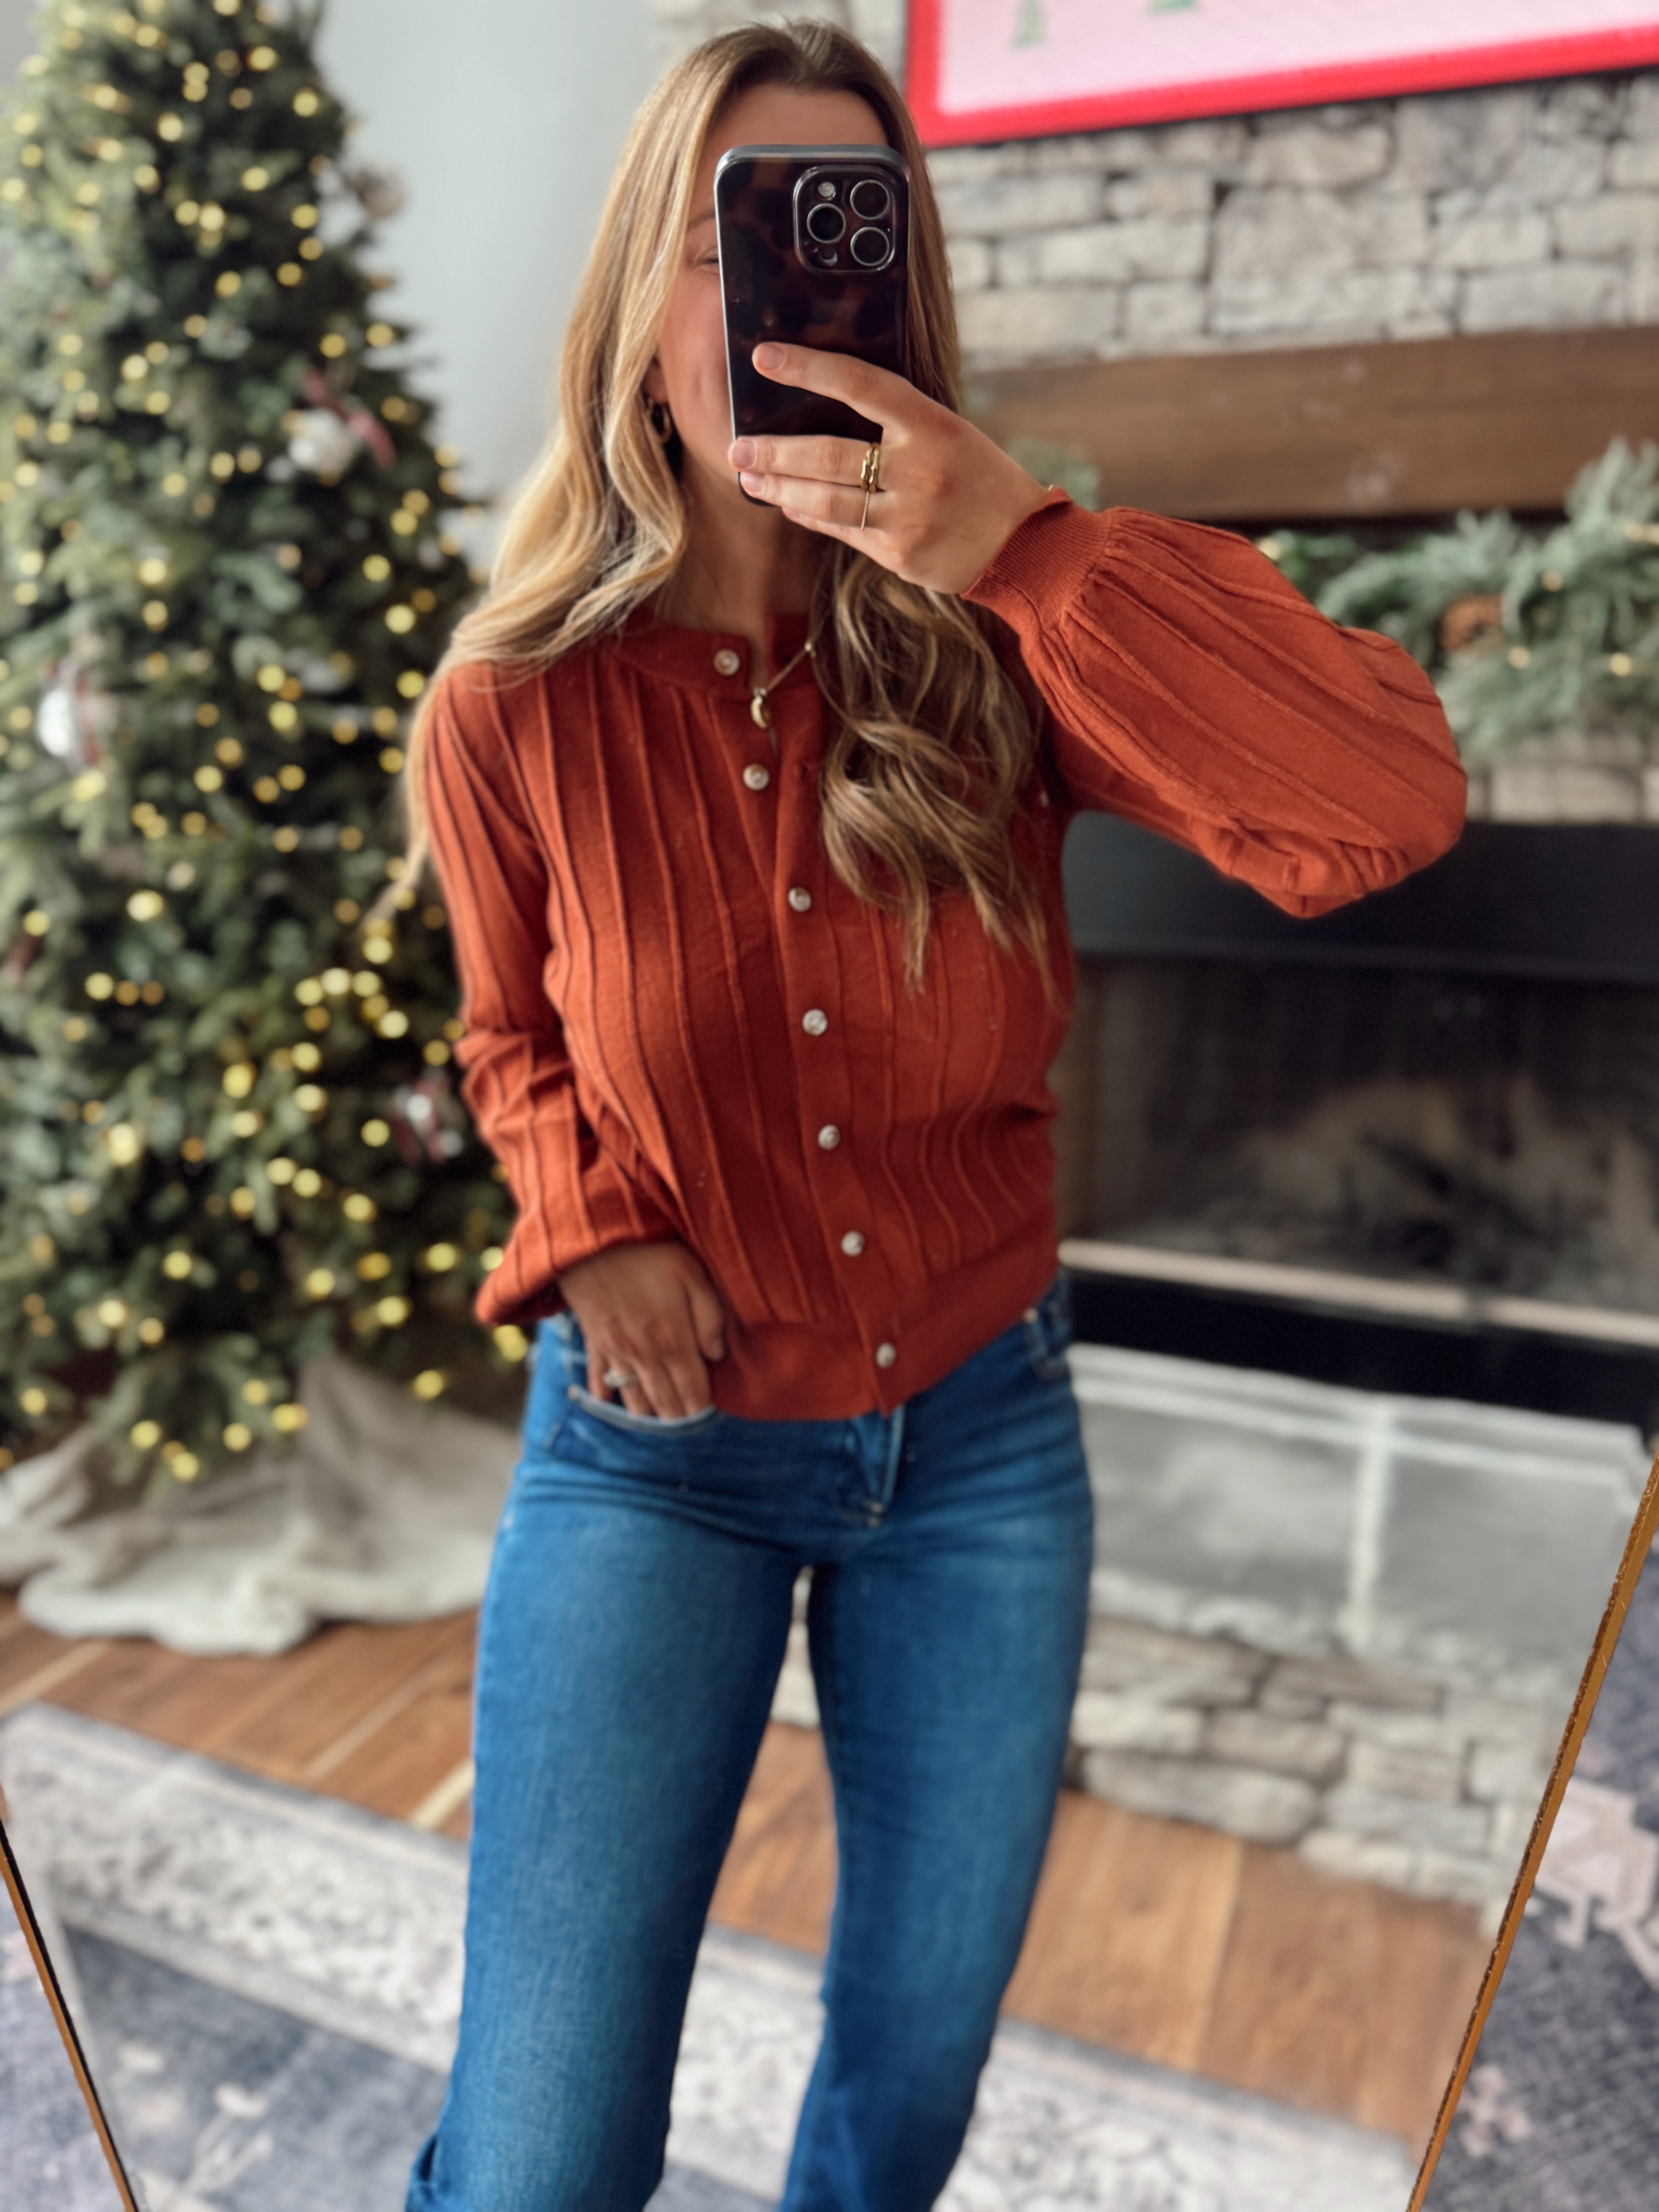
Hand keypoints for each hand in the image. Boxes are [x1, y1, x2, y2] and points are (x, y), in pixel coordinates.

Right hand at [556, 1241, 725, 1419]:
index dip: (703, 1407)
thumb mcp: (692, 1274)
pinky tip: (616, 1401)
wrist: (591, 1243)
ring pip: (635, 1404)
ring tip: (663, 1416)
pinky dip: (608, 1398)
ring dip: (650, 1414)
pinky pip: (599, 1384)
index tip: (711, 1406)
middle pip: (666, 1406)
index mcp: (672, 1342)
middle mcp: (644, 1358)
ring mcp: (616, 1355)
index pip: (693, 1395)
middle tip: (690, 1417)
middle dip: (680, 1417)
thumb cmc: (648, 1254)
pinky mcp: (595, 1345)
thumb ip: (710, 1317)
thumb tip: (717, 1355)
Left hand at [727, 341, 1051, 594]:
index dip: (809, 368)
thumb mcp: (950, 434)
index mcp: (933, 424)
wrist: (1024, 546)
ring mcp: (908, 516)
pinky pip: (841, 531)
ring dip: (780, 488)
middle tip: (736, 447)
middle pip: (828, 454)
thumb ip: (898, 424)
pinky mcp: (900, 555)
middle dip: (774, 450)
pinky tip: (786, 504)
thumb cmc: (981, 479)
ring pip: (826, 500)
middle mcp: (919, 469)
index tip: (765, 357)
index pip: (860, 384)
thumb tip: (826, 410)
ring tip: (748, 479)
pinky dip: (809, 516)